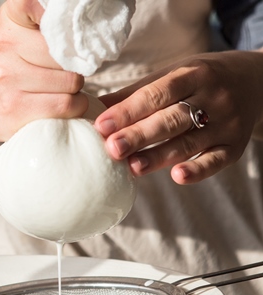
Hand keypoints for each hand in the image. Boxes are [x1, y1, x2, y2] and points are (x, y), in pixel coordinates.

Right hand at [0, 0, 87, 142]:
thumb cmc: (15, 69)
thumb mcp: (22, 35)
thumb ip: (47, 23)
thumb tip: (82, 24)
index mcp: (9, 20)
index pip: (32, 2)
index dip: (53, 13)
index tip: (61, 26)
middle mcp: (3, 46)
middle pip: (66, 51)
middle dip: (76, 64)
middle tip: (66, 70)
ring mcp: (6, 79)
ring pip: (70, 80)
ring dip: (78, 88)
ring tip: (64, 89)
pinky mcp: (14, 109)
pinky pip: (65, 104)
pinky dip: (75, 106)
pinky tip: (65, 104)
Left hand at [95, 50, 262, 184]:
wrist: (254, 80)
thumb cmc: (198, 79)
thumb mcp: (171, 75)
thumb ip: (134, 94)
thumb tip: (93, 109)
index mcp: (193, 74)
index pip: (156, 94)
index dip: (128, 111)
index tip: (101, 125)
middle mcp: (213, 97)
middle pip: (171, 119)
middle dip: (139, 135)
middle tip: (111, 148)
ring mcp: (226, 122)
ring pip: (189, 142)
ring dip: (159, 156)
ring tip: (132, 167)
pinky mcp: (236, 145)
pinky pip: (217, 160)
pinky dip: (198, 169)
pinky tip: (178, 177)